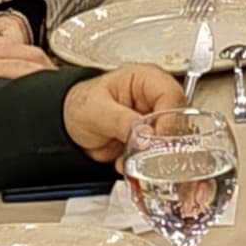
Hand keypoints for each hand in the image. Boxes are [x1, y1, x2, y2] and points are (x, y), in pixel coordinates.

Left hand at [66, 66, 183, 158]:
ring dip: (155, 156)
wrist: (67, 125)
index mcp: (146, 80)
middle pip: (179, 121)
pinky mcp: (150, 142)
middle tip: (150, 156)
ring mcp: (154, 122)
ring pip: (173, 142)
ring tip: (133, 161)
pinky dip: (146, 165)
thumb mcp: (96, 110)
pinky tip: (127, 164)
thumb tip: (147, 135)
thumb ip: (122, 121)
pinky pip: (159, 155)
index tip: (158, 139)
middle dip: (165, 143)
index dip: (169, 120)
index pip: (172, 97)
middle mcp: (155, 100)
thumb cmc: (79, 104)